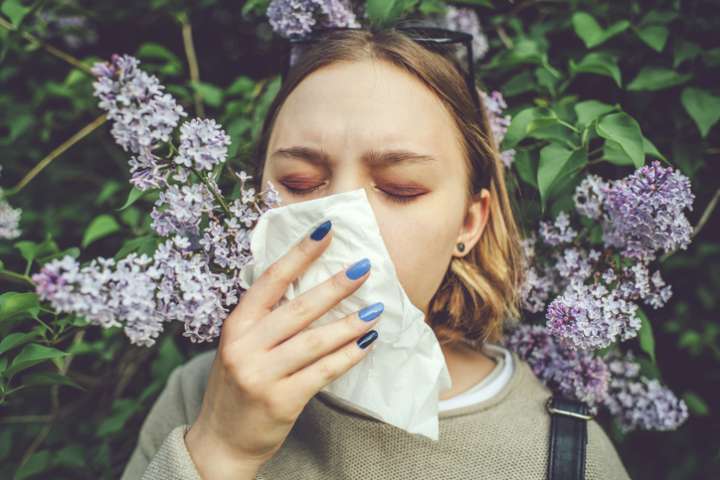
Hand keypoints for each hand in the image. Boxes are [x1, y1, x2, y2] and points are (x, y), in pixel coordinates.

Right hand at [185, 220, 382, 478]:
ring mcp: (261, 374)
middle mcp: (245, 346)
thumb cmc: (237, 386)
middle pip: (298, 308)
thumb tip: (310, 285)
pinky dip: (348, 356)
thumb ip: (266, 320)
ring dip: (350, 323)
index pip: (270, 280)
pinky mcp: (281, 400)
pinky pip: (323, 371)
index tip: (325, 231)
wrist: (221, 441)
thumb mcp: (240, 346)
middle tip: (364, 268)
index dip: (299, 253)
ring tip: (375, 309)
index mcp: (236, 325)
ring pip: (315, 341)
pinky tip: (367, 344)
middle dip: (335, 285)